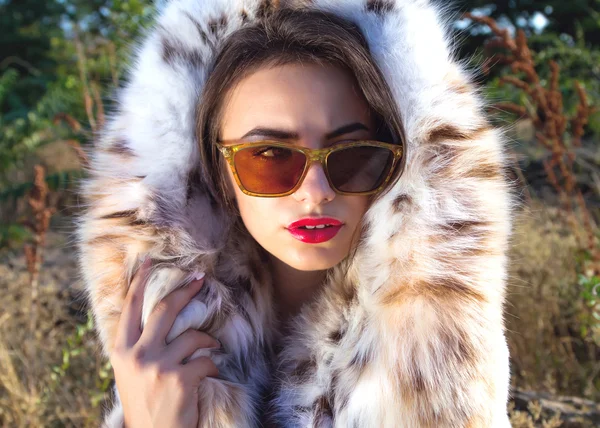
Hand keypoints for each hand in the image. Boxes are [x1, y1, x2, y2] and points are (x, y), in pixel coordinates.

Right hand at [110, 258, 219, 427]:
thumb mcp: (131, 372)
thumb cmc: (145, 402)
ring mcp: (159, 367)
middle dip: (185, 290)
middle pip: (164, 309)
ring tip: (210, 346)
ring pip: (192, 336)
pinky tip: (208, 375)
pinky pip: (207, 360)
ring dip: (207, 339)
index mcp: (121, 350)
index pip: (130, 308)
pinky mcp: (180, 379)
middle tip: (200, 279)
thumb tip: (159, 313)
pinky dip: (212, 365)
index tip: (149, 262)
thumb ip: (140, 344)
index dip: (140, 282)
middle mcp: (137, 355)